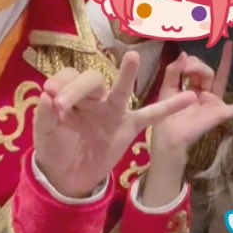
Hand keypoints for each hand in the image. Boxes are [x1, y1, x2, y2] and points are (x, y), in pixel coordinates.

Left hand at [32, 53, 196, 198]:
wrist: (68, 176)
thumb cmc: (55, 148)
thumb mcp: (44, 133)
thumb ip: (44, 115)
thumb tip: (45, 95)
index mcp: (72, 94)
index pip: (68, 77)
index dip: (60, 85)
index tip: (50, 99)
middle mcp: (95, 97)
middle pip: (93, 79)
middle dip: (78, 87)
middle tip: (62, 103)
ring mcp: (114, 110)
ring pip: (122, 89)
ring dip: (127, 74)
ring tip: (133, 57)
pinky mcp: (129, 126)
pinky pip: (151, 115)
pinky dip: (169, 107)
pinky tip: (189, 97)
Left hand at [149, 41, 232, 158]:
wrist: (169, 136)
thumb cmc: (167, 115)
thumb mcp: (167, 88)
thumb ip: (174, 71)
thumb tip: (185, 53)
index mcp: (194, 89)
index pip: (197, 69)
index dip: (191, 63)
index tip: (182, 65)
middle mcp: (206, 94)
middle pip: (208, 71)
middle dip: (197, 66)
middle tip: (187, 68)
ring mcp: (215, 103)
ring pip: (219, 78)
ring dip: (218, 64)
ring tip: (222, 50)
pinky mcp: (220, 112)